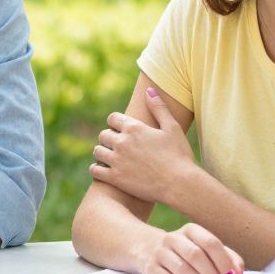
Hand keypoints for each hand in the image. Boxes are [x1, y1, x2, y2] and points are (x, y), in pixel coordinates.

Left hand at [89, 88, 200, 203]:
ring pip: (97, 151)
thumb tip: (149, 89)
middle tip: (117, 145)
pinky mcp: (115, 178)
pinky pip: (95, 170)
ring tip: (110, 157)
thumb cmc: (179, 155)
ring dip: (102, 153)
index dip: (116, 123)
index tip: (120, 129)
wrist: (179, 184)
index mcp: (134, 127)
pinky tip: (105, 170)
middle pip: (103, 135)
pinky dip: (97, 169)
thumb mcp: (172, 127)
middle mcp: (122, 142)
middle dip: (109, 138)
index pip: (113, 118)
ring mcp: (117, 160)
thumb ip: (159, 107)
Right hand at [141, 223, 243, 273]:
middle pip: (196, 255)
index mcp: (191, 230)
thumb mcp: (206, 248)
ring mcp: (160, 252)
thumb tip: (238, 273)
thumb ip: (227, 257)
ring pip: (182, 268)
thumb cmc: (185, 251)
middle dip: (211, 272)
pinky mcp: (150, 268)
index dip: (224, 262)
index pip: (211, 243)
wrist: (147, 248)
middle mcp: (173, 238)